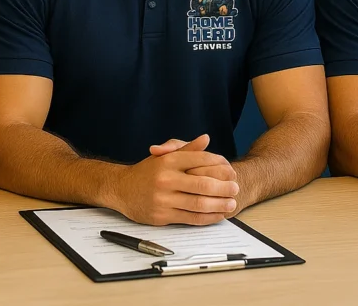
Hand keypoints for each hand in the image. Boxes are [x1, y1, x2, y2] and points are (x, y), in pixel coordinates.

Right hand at [113, 134, 238, 225]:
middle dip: (223, 188)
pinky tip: (217, 215)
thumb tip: (206, 139)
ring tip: (231, 204)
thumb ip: (187, 149)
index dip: (220, 166)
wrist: (122, 190)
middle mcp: (166, 179)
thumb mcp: (165, 156)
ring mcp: (163, 198)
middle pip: (203, 184)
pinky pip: (191, 218)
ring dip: (219, 205)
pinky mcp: (162, 216)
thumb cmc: (147, 172)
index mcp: (168, 161)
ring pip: (199, 203)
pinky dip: (208, 218)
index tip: (232, 170)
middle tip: (236, 188)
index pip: (200, 160)